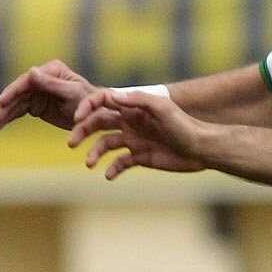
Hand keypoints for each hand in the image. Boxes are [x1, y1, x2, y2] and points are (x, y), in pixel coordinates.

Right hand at [0, 59, 95, 131]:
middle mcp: (42, 78)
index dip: (12, 91)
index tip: (0, 102)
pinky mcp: (36, 105)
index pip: (27, 81)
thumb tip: (31, 72)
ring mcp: (38, 92)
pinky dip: (9, 118)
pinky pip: (19, 111)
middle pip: (18, 92)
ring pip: (16, 103)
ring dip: (3, 114)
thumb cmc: (89, 103)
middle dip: (5, 106)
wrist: (97, 117)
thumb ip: (52, 84)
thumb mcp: (72, 93)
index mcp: (51, 70)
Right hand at [71, 87, 207, 177]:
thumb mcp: (162, 108)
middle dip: (82, 131)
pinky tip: (109, 175)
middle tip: (71, 143)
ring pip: (105, 145)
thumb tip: (111, 96)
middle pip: (98, 123)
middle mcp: (130, 122)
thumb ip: (138, 100)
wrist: (201, 149)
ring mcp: (134, 140)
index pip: (103, 101)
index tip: (77, 117)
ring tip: (89, 164)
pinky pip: (119, 163)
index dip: (87, 106)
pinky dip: (111, 169)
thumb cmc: (184, 125)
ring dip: (94, 153)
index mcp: (132, 107)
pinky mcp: (140, 157)